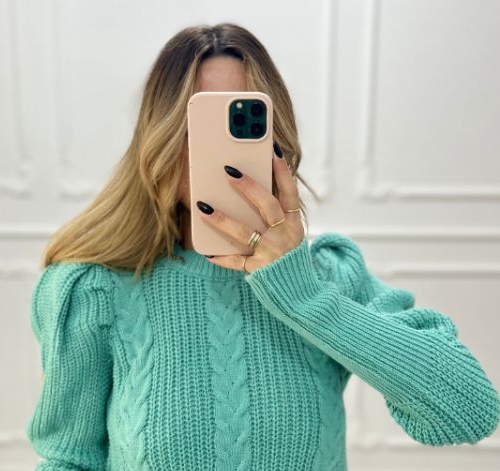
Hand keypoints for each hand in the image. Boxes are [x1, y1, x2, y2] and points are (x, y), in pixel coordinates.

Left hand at [196, 145, 305, 273]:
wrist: (297, 290)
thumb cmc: (287, 255)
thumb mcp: (289, 233)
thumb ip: (276, 214)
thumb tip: (250, 187)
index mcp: (294, 223)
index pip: (290, 192)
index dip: (282, 171)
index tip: (272, 150)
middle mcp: (284, 235)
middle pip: (267, 206)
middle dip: (249, 188)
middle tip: (228, 172)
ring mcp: (271, 252)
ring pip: (245, 233)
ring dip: (223, 219)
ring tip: (203, 207)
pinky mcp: (259, 269)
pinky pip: (237, 262)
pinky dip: (222, 259)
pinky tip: (207, 253)